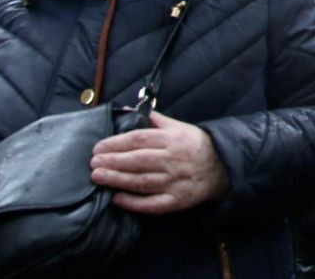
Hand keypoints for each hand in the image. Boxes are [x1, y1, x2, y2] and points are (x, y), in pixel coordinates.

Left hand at [90, 109, 228, 213]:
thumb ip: (153, 119)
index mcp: (172, 139)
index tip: (98, 147)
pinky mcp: (177, 200)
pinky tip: (116, 198)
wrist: (222, 168)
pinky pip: (151, 203)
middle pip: (137, 160)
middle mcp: (173, 160)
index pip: (139, 139)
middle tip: (92, 163)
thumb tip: (128, 110)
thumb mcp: (178, 127)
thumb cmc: (195, 145)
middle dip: (112, 161)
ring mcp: (175, 181)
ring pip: (141, 181)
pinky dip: (133, 202)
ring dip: (117, 180)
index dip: (115, 143)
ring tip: (98, 177)